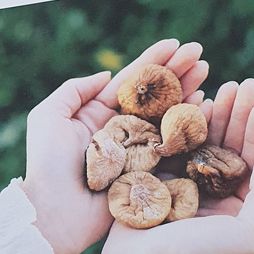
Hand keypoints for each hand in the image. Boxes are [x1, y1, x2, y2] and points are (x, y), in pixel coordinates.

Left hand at [23, 39, 209, 253]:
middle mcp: (122, 129)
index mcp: (99, 113)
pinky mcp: (150, 172)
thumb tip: (107, 75)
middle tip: (199, 52)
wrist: (53, 211)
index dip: (154, 61)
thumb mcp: (48, 116)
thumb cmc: (46, 163)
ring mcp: (138, 150)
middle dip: (177, 71)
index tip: (175, 43)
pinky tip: (206, 105)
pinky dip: (190, 124)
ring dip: (188, 91)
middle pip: (155, 93)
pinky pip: (174, 144)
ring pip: (167, 114)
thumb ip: (74, 90)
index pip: (132, 81)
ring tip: (206, 71)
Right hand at [94, 79, 253, 253]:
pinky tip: (192, 99)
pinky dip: (182, 119)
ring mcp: (181, 179)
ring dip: (213, 111)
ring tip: (222, 86)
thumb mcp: (248, 236)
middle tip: (244, 84)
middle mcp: (210, 188)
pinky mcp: (155, 173)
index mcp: (234, 203)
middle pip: (228, 142)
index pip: (251, 158)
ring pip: (201, 136)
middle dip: (238, 112)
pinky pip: (171, 140)